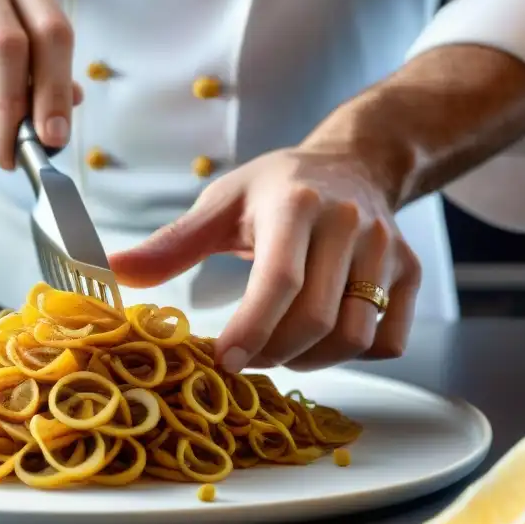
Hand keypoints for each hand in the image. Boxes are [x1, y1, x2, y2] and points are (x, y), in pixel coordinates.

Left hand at [109, 144, 421, 372]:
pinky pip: (390, 340)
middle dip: (274, 352)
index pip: (278, 280)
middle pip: (317, 318)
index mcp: (295, 205)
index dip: (251, 330)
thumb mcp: (222, 202)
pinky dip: (355, 354)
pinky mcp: (412, 271)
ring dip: (312, 359)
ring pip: (356, 335)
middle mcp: (348, 225)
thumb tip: (112, 273)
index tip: (222, 362)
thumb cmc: (279, 186)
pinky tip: (324, 337)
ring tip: (281, 347)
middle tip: (245, 357)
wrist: (354, 161)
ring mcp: (387, 249)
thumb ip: (171, 243)